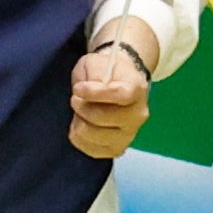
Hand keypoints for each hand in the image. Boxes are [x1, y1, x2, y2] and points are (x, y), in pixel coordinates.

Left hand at [67, 36, 153, 158]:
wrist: (119, 83)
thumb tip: (85, 92)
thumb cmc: (106, 72)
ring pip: (94, 135)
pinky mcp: (117, 149)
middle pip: (102, 117)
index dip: (94, 93)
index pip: (119, 95)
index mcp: (137, 89)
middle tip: (75, 98)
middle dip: (81, 107)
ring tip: (79, 112)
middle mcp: (137, 115)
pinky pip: (90, 149)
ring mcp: (129, 135)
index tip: (77, 88)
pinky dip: (79, 137)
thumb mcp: (97, 63)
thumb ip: (94, 75)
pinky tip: (81, 124)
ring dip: (79, 122)